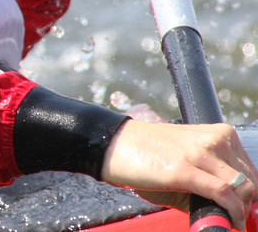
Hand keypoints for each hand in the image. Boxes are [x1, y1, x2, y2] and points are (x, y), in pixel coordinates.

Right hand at [101, 120, 256, 229]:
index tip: (244, 208)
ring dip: (241, 210)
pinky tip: (230, 221)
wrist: (111, 145)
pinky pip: (224, 194)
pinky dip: (232, 212)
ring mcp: (200, 153)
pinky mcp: (184, 169)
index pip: (250, 170)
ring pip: (242, 188)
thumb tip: (229, 210)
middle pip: (250, 180)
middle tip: (236, 218)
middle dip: (247, 204)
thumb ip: (209, 180)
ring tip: (231, 220)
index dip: (250, 194)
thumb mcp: (185, 161)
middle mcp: (214, 139)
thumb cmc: (145, 155)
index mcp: (218, 133)